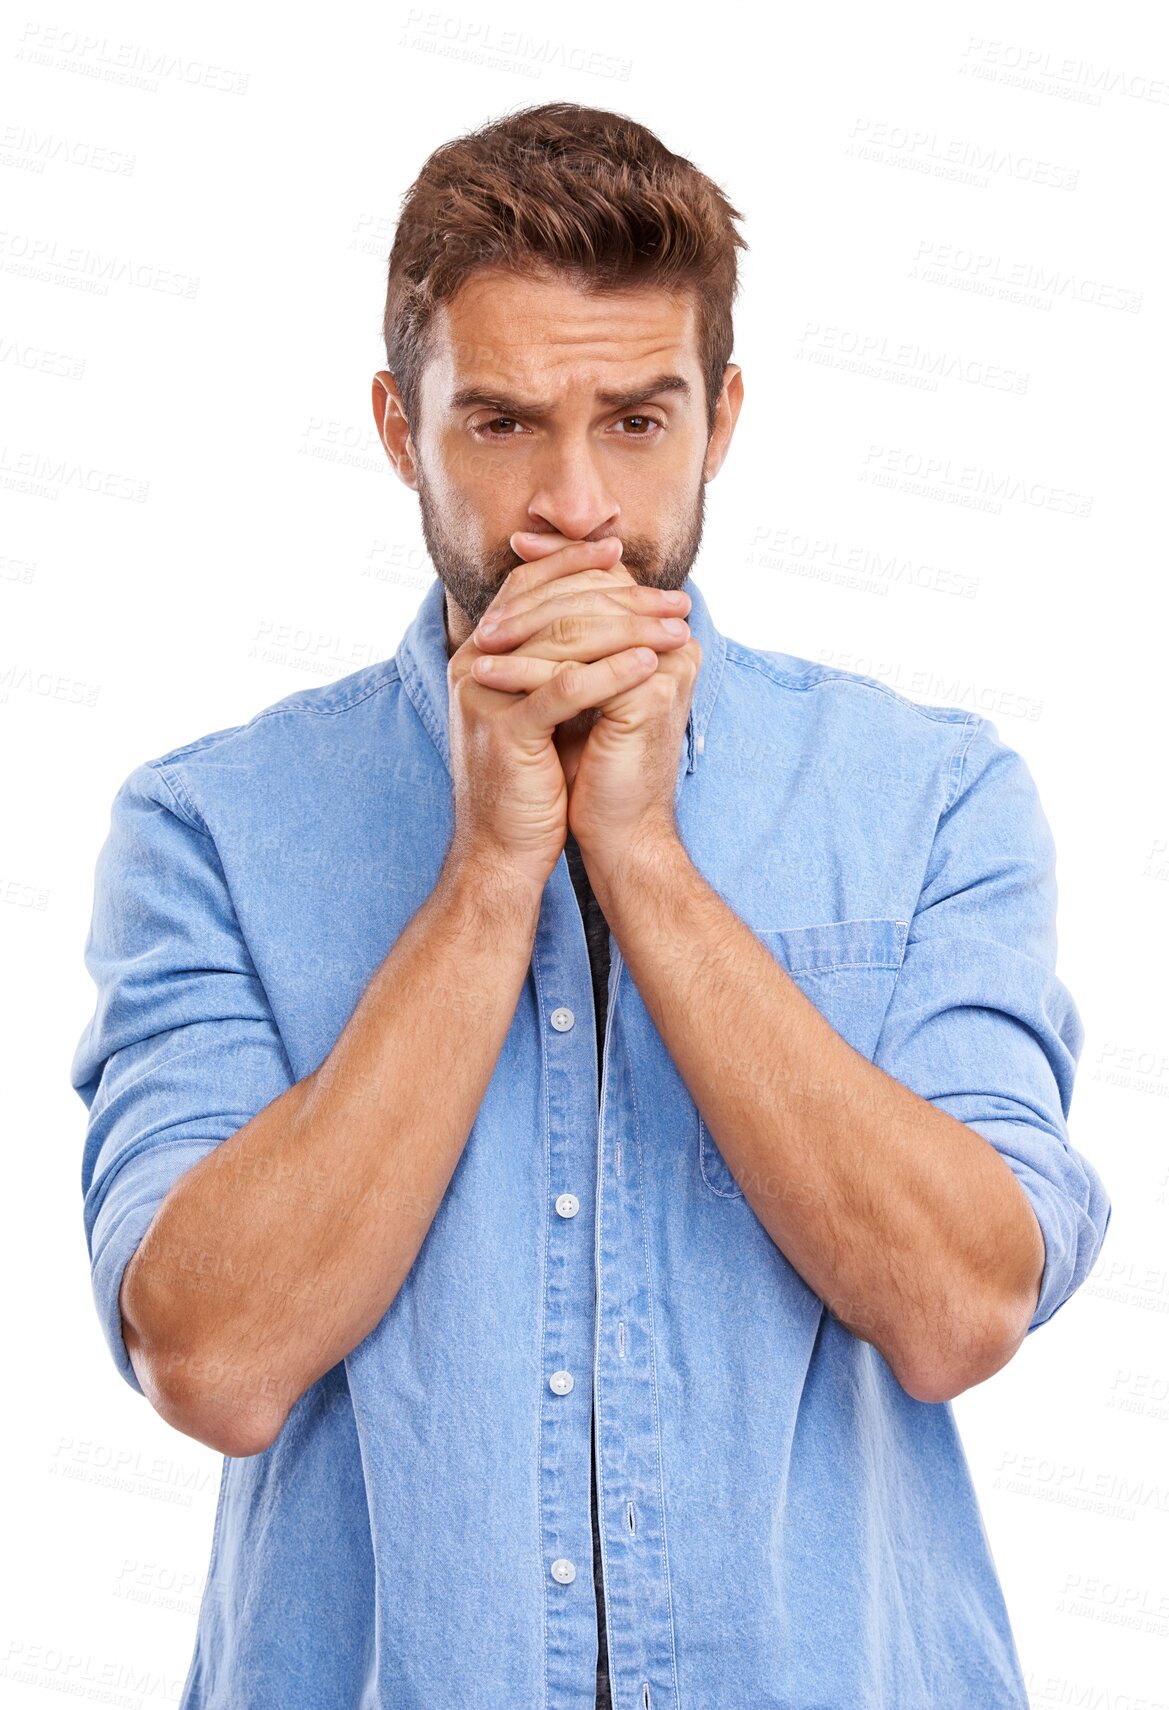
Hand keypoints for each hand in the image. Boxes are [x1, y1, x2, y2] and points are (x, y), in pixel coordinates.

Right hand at [446, 534, 664, 895]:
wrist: (503, 850)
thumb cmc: (532, 783)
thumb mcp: (544, 709)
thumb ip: (558, 660)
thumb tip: (604, 612)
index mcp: (479, 654)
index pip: (528, 587)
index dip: (574, 563)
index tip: (623, 554)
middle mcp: (473, 666)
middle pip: (552, 607)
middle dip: (619, 597)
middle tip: (674, 599)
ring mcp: (486, 698)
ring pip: (561, 641)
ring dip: (629, 630)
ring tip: (677, 629)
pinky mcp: (506, 733)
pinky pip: (564, 689)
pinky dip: (611, 672)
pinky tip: (650, 664)